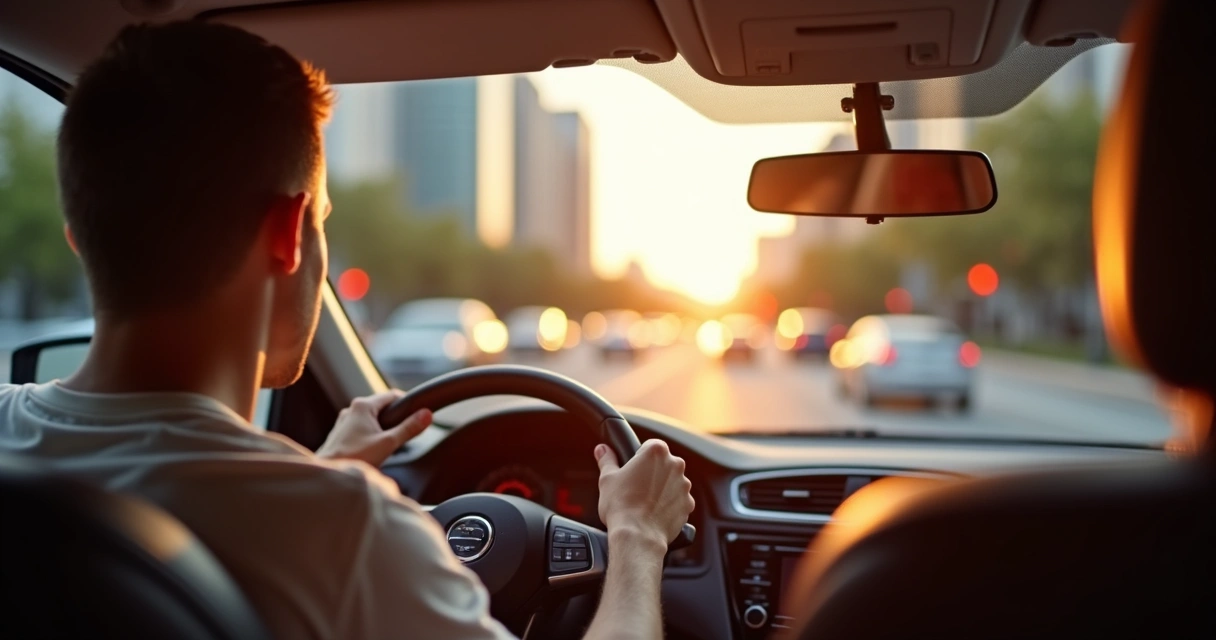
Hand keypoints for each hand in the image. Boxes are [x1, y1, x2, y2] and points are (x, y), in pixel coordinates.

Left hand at [316, 391, 431, 466]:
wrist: (328, 475)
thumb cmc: (355, 458)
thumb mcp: (388, 443)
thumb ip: (408, 428)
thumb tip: (427, 414)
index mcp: (362, 406)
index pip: (392, 396)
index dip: (408, 403)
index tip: (419, 413)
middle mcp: (351, 410)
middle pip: (381, 408)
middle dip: (395, 418)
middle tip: (408, 432)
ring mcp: (343, 422)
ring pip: (370, 419)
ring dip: (382, 428)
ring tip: (391, 443)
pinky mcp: (339, 435)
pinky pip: (360, 429)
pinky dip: (371, 436)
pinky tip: (374, 450)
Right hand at [595, 439, 693, 548]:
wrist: (637, 536)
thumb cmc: (622, 506)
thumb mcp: (607, 479)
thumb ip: (607, 460)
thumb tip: (602, 450)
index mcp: (656, 452)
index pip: (649, 445)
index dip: (639, 457)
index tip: (632, 468)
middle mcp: (675, 465)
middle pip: (663, 463)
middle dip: (651, 472)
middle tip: (635, 487)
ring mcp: (684, 486)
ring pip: (672, 482)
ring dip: (662, 488)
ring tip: (644, 502)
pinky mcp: (688, 504)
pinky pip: (678, 500)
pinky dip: (669, 504)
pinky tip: (654, 512)